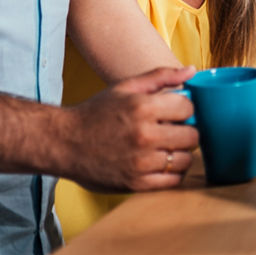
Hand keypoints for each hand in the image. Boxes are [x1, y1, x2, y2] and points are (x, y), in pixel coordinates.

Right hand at [65, 66, 198, 192]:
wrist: (63, 143)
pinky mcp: (136, 183)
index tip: (176, 113)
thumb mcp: (125, 87)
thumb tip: (192, 70)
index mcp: (143, 107)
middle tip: (174, 131)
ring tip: (167, 147)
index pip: (189, 109)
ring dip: (180, 153)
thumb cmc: (96, 113)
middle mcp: (144, 135)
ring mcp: (140, 162)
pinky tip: (161, 163)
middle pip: (192, 136)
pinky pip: (173, 180)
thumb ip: (160, 77)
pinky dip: (172, 172)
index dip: (185, 109)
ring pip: (184, 160)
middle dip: (186, 131)